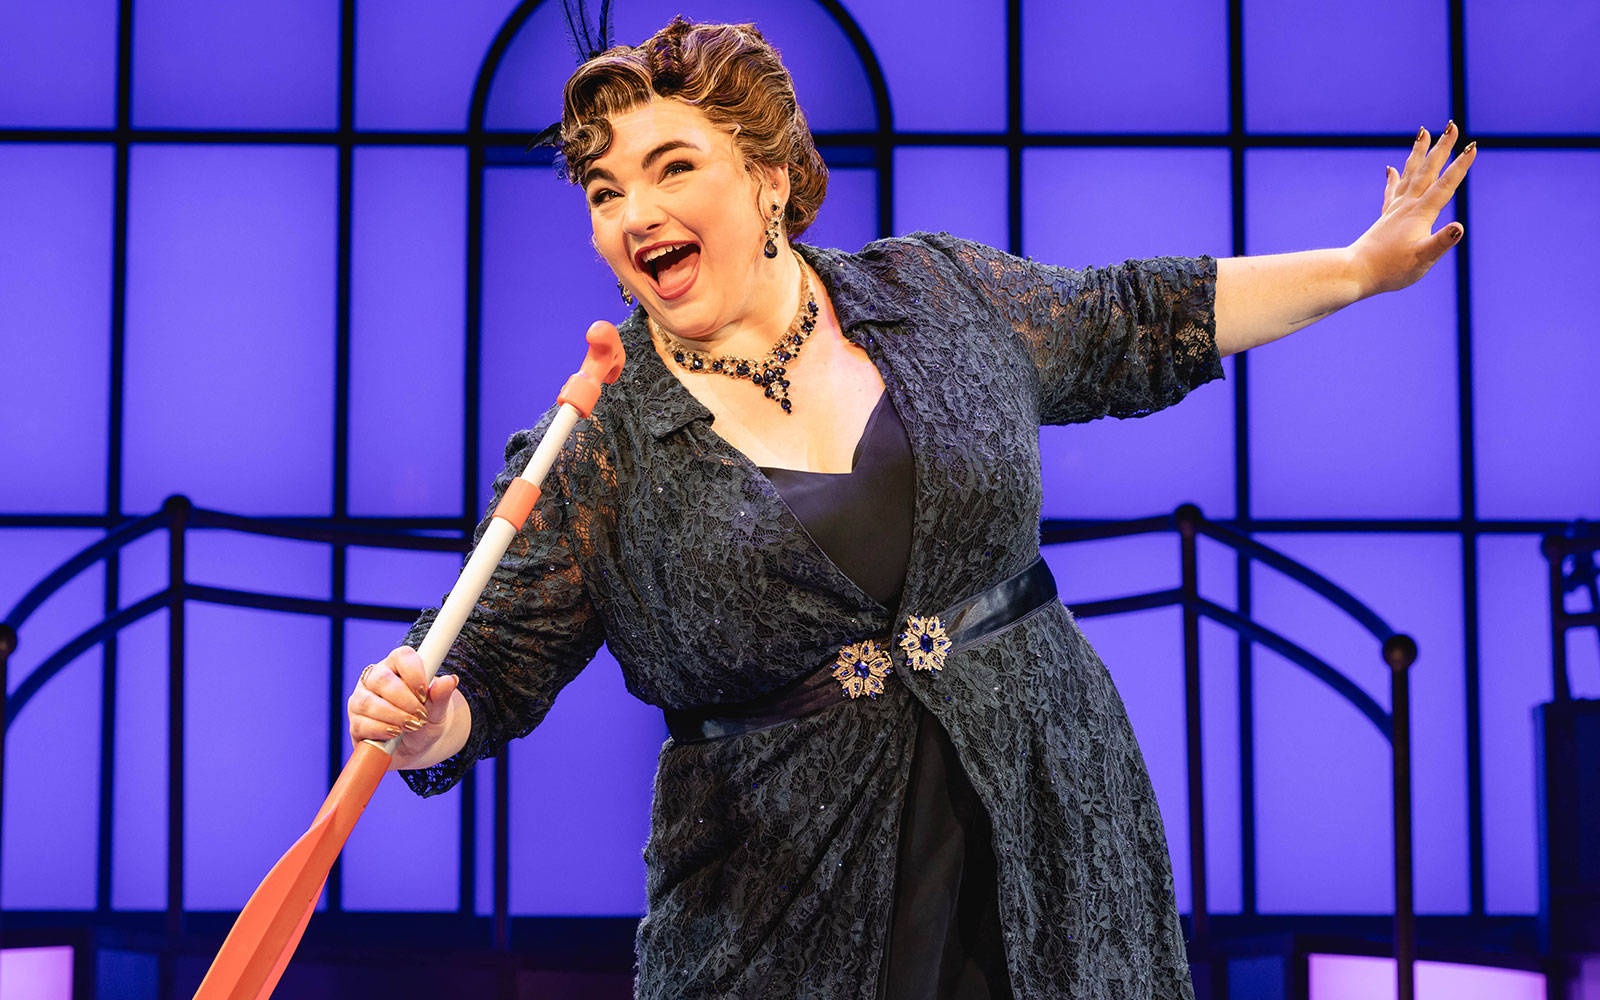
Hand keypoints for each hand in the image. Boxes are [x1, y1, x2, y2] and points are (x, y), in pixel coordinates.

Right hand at [347, 645, 460, 770]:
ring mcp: (361, 700)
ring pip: (367, 702)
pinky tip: (394, 734)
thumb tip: (450, 680)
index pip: (402, 656)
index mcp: (397, 666)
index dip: (414, 673)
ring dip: (393, 716)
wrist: (418, 748)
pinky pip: (361, 724)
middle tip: (420, 715)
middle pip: (381, 679)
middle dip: (404, 700)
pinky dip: (381, 730)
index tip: (424, 693)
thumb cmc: (426, 722)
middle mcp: (375, 679)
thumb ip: (441, 696)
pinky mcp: (355, 723)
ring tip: (411, 726)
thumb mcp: (439, 711)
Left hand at [1349, 121, 1476, 297]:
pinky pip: (1392, 191)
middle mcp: (1407, 206)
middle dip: (1442, 148)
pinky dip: (1393, 178)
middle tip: (1452, 125)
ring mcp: (1395, 209)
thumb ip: (1441, 242)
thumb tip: (1459, 228)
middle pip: (1428, 171)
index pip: (1445, 185)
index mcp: (1420, 214)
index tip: (1473, 146)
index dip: (1460, 166)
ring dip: (1418, 153)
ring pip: (1409, 174)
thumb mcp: (1423, 260)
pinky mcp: (1385, 216)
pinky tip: (1390, 168)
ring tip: (1422, 132)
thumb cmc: (1391, 270)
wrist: (1356, 273)